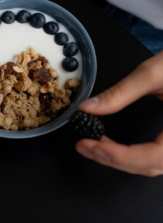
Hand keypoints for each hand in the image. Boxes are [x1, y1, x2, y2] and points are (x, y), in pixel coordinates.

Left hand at [76, 50, 162, 176]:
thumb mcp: (153, 73)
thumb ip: (120, 93)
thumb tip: (88, 107)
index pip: (153, 156)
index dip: (120, 157)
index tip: (92, 146)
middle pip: (150, 165)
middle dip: (113, 159)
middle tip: (83, 146)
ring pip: (152, 164)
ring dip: (120, 159)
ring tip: (93, 144)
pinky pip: (155, 155)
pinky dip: (131, 154)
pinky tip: (112, 144)